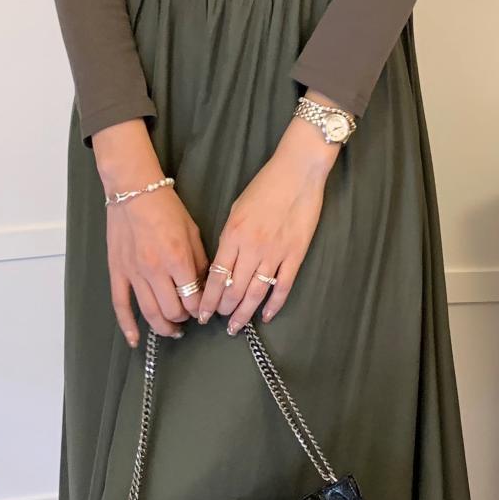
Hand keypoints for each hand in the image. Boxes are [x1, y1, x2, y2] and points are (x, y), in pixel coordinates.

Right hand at [95, 136, 208, 346]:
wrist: (134, 191)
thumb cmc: (166, 208)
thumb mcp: (193, 232)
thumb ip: (200, 262)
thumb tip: (204, 286)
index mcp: (177, 259)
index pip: (193, 299)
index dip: (200, 309)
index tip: (204, 309)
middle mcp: (155, 271)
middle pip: (173, 311)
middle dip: (184, 318)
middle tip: (188, 317)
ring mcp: (134, 274)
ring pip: (150, 314)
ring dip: (163, 327)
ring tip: (172, 330)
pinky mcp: (118, 273)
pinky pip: (121, 305)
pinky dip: (127, 326)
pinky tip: (135, 340)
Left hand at [199, 113, 333, 331]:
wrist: (297, 172)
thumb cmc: (265, 186)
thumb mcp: (236, 210)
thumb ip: (229, 238)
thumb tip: (223, 265)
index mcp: (233, 235)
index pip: (215, 277)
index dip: (207, 299)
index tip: (201, 313)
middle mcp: (252, 248)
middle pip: (234, 289)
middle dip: (223, 309)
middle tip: (218, 321)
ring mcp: (275, 254)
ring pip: (256, 294)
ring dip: (244, 313)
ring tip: (236, 327)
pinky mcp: (295, 255)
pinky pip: (283, 287)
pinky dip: (274, 305)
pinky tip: (266, 316)